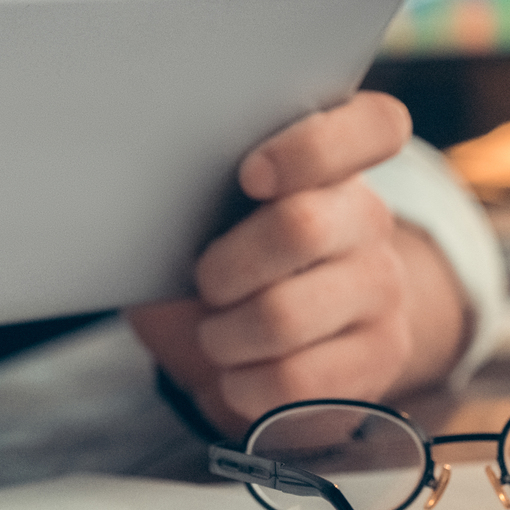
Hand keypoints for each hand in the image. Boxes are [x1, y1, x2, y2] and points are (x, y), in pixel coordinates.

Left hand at [127, 92, 464, 434]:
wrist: (271, 341)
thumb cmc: (225, 256)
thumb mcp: (208, 209)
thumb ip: (192, 181)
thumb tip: (128, 175)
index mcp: (334, 162)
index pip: (375, 125)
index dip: (311, 148)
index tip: (251, 175)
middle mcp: (369, 218)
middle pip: (300, 227)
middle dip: (225, 265)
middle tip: (204, 281)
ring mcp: (382, 287)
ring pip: (284, 314)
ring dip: (224, 334)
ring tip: (216, 333)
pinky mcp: (380, 355)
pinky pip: (295, 380)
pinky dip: (244, 385)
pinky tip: (238, 374)